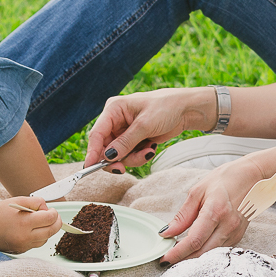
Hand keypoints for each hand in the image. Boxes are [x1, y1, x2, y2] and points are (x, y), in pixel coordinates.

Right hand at [0, 197, 61, 253]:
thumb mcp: (19, 200)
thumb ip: (37, 202)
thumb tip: (48, 210)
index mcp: (25, 223)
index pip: (50, 219)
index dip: (54, 213)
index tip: (51, 210)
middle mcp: (25, 237)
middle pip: (51, 231)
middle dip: (56, 222)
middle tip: (53, 216)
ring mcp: (22, 246)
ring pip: (45, 240)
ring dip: (47, 231)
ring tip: (40, 222)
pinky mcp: (20, 251)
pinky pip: (35, 244)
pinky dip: (38, 237)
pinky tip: (31, 230)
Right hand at [84, 87, 215, 172]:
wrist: (185, 110)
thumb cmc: (166, 107)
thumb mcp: (145, 125)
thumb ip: (126, 142)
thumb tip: (108, 156)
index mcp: (114, 109)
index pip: (97, 133)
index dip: (92, 151)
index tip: (90, 167)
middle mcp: (115, 120)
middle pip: (105, 148)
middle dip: (117, 159)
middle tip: (123, 169)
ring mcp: (124, 131)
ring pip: (118, 155)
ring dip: (132, 158)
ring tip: (148, 151)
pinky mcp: (133, 140)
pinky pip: (129, 155)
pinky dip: (139, 156)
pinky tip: (150, 148)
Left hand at [156, 157, 266, 263]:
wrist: (252, 177)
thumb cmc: (226, 179)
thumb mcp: (198, 192)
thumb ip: (182, 216)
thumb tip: (167, 233)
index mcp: (216, 211)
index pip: (194, 241)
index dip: (177, 253)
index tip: (164, 258)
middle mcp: (228, 225)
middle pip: (202, 252)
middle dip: (183, 259)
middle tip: (167, 258)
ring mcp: (235, 233)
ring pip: (210, 254)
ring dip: (193, 256)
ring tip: (178, 251)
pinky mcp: (238, 236)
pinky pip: (218, 249)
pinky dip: (204, 250)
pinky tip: (195, 246)